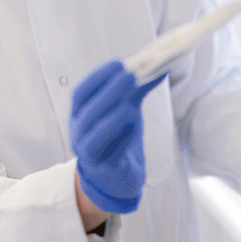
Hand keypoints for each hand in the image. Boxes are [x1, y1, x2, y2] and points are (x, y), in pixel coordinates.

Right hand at [69, 60, 165, 213]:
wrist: (117, 179)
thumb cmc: (118, 139)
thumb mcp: (127, 110)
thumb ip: (138, 91)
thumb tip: (161, 68)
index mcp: (80, 115)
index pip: (81, 93)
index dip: (98, 77)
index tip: (118, 63)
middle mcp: (79, 133)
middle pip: (87, 112)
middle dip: (108, 93)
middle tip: (129, 76)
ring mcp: (89, 154)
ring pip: (93, 136)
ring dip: (112, 117)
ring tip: (130, 105)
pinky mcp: (105, 170)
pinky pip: (110, 154)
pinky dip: (121, 138)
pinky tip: (133, 125)